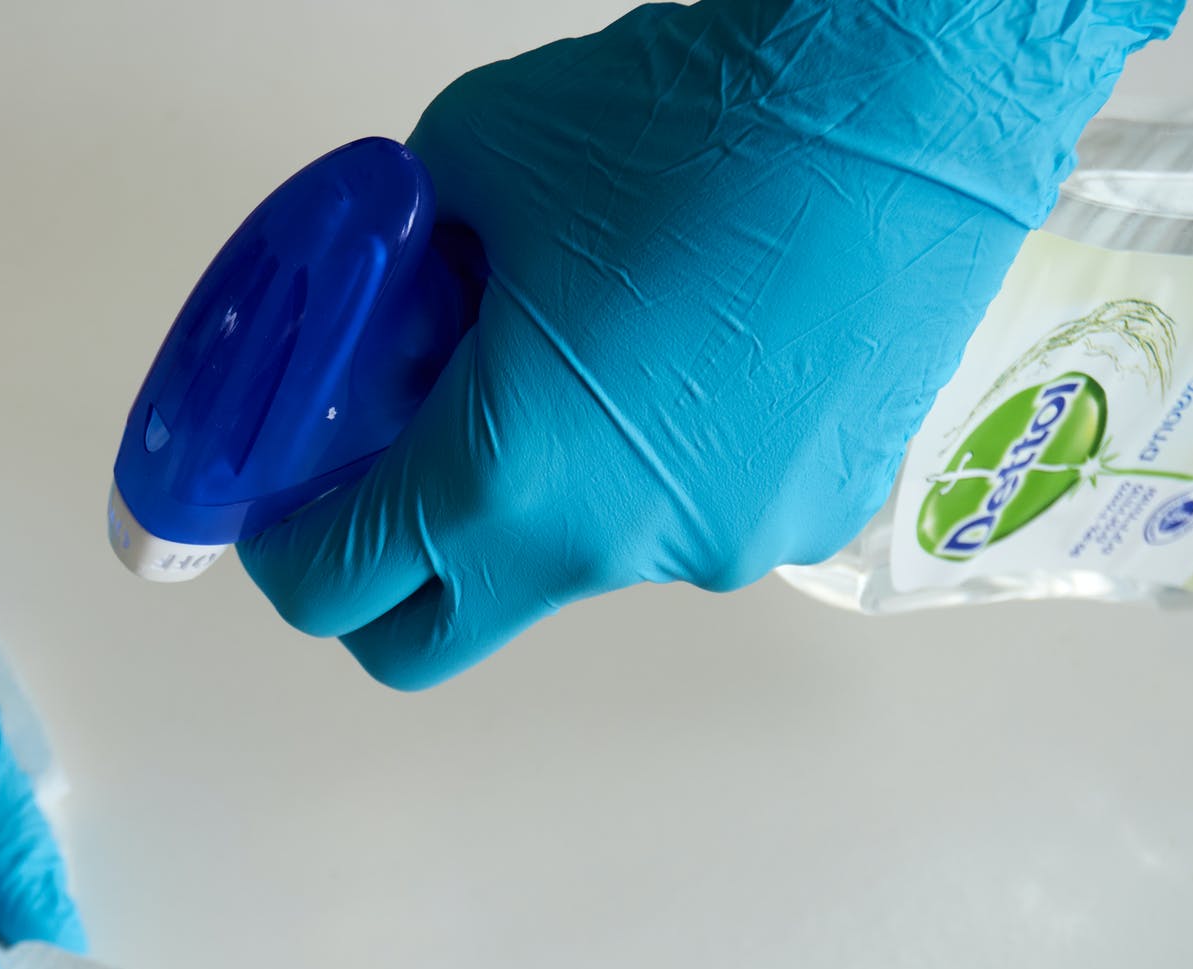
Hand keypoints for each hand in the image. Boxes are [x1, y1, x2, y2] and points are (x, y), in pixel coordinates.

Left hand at [241, 0, 1181, 686]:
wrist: (910, 104)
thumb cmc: (687, 124)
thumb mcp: (471, 161)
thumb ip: (398, 263)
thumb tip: (388, 298)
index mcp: (503, 476)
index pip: (336, 586)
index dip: (283, 549)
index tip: (282, 507)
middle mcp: (605, 549)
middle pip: (431, 641)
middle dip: (382, 584)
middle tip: (380, 484)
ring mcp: (714, 549)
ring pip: (569, 565)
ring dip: (535, 499)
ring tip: (576, 363)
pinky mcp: (807, 521)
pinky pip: (682, 521)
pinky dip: (648, 471)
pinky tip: (687, 362)